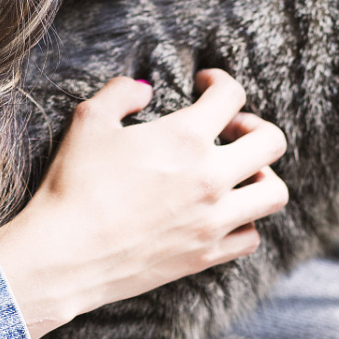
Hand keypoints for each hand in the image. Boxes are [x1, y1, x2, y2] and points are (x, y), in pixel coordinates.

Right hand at [0, 70, 289, 338]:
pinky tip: (221, 213)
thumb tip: (144, 90)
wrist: (65, 256)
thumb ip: (121, 93)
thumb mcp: (89, 120)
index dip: (220, 81)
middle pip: (272, 142)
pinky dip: (245, 222)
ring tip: (235, 173)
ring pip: (274, 192)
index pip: (232, 95)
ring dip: (261, 175)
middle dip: (255, 126)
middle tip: (230, 129)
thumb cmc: (74, 186)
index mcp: (185, 138)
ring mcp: (213, 220)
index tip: (205, 85)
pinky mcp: (205, 256)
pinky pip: (251, 237)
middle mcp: (210, 178)